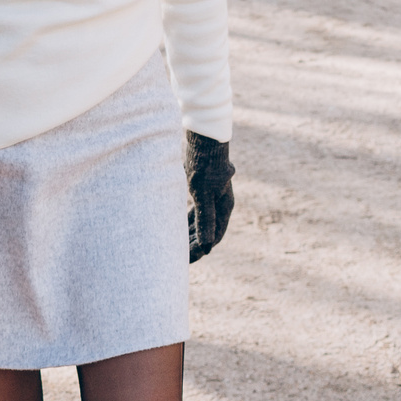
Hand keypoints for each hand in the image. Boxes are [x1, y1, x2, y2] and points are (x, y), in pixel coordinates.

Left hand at [186, 133, 232, 262]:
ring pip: (201, 222)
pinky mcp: (202, 190)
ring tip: (175, 246)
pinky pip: (196, 211)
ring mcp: (212, 197)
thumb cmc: (204, 165)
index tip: (185, 261)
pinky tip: (175, 227)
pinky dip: (187, 221)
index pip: (214, 237)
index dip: (200, 250)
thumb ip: (205, 218)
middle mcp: (221, 204)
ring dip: (190, 234)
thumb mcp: (203, 193)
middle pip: (208, 231)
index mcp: (224, 207)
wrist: (203, 140)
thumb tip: (208, 245)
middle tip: (176, 258)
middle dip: (194, 245)